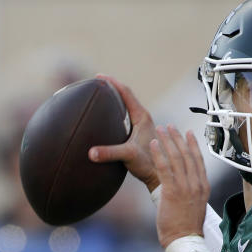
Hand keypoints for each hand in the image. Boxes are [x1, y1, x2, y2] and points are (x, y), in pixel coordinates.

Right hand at [88, 74, 159, 191]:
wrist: (161, 175)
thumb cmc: (148, 164)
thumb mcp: (128, 155)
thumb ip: (109, 153)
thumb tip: (91, 153)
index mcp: (141, 117)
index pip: (126, 93)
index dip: (112, 82)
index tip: (99, 76)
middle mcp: (143, 118)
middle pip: (126, 96)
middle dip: (112, 87)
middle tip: (97, 82)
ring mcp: (142, 125)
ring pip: (127, 106)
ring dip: (115, 98)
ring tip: (101, 95)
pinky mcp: (139, 134)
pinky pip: (127, 116)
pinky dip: (117, 111)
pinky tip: (108, 116)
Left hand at [150, 126, 209, 247]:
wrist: (185, 240)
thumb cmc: (186, 227)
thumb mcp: (194, 206)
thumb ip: (190, 193)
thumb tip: (182, 188)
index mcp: (203, 187)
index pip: (199, 160)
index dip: (193, 145)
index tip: (188, 133)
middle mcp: (196, 184)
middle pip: (187, 155)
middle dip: (178, 138)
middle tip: (170, 126)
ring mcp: (185, 187)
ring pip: (176, 158)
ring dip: (167, 141)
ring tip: (160, 129)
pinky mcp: (172, 191)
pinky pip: (165, 168)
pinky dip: (158, 153)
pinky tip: (153, 144)